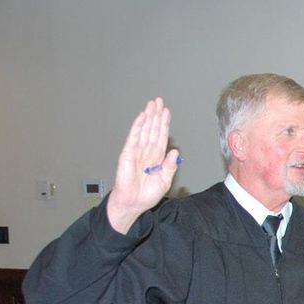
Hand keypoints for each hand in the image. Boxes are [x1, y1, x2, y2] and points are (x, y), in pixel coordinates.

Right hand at [106, 97, 180, 233]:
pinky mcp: (127, 154)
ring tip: (152, 104)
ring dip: (148, 117)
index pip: (161, 137)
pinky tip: (142, 117)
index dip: (164, 124)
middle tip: (159, 101)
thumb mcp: (164, 181)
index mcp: (157, 158)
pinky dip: (138, 127)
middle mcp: (147, 152)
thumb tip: (175, 151)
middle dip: (156, 115)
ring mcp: (137, 151)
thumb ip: (170, 166)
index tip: (166, 112)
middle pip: (153, 130)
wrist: (133, 203)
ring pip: (144, 130)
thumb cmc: (147, 194)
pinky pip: (133, 138)